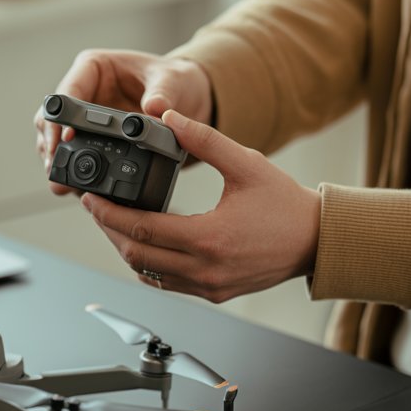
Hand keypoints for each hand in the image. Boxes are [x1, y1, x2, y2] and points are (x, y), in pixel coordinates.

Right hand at [34, 49, 212, 194]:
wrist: (186, 99)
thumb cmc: (175, 80)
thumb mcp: (173, 81)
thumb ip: (163, 94)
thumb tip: (154, 110)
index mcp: (94, 67)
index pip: (68, 90)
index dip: (62, 116)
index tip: (66, 138)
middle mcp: (82, 91)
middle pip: (52, 118)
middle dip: (52, 144)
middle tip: (56, 168)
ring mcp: (83, 117)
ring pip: (56, 139)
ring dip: (57, 160)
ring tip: (62, 183)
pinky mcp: (89, 138)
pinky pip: (73, 155)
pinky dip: (73, 170)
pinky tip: (76, 186)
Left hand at [81, 110, 320, 302]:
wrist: (318, 241)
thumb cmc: (287, 205)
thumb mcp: (246, 163)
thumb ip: (203, 139)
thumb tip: (167, 117)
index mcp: (210, 237)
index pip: (142, 229)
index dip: (109, 214)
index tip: (91, 199)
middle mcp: (205, 269)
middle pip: (135, 255)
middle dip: (108, 230)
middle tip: (96, 207)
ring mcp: (208, 286)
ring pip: (147, 273)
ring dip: (125, 249)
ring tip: (113, 222)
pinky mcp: (213, 293)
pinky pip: (166, 284)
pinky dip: (147, 265)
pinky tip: (141, 244)